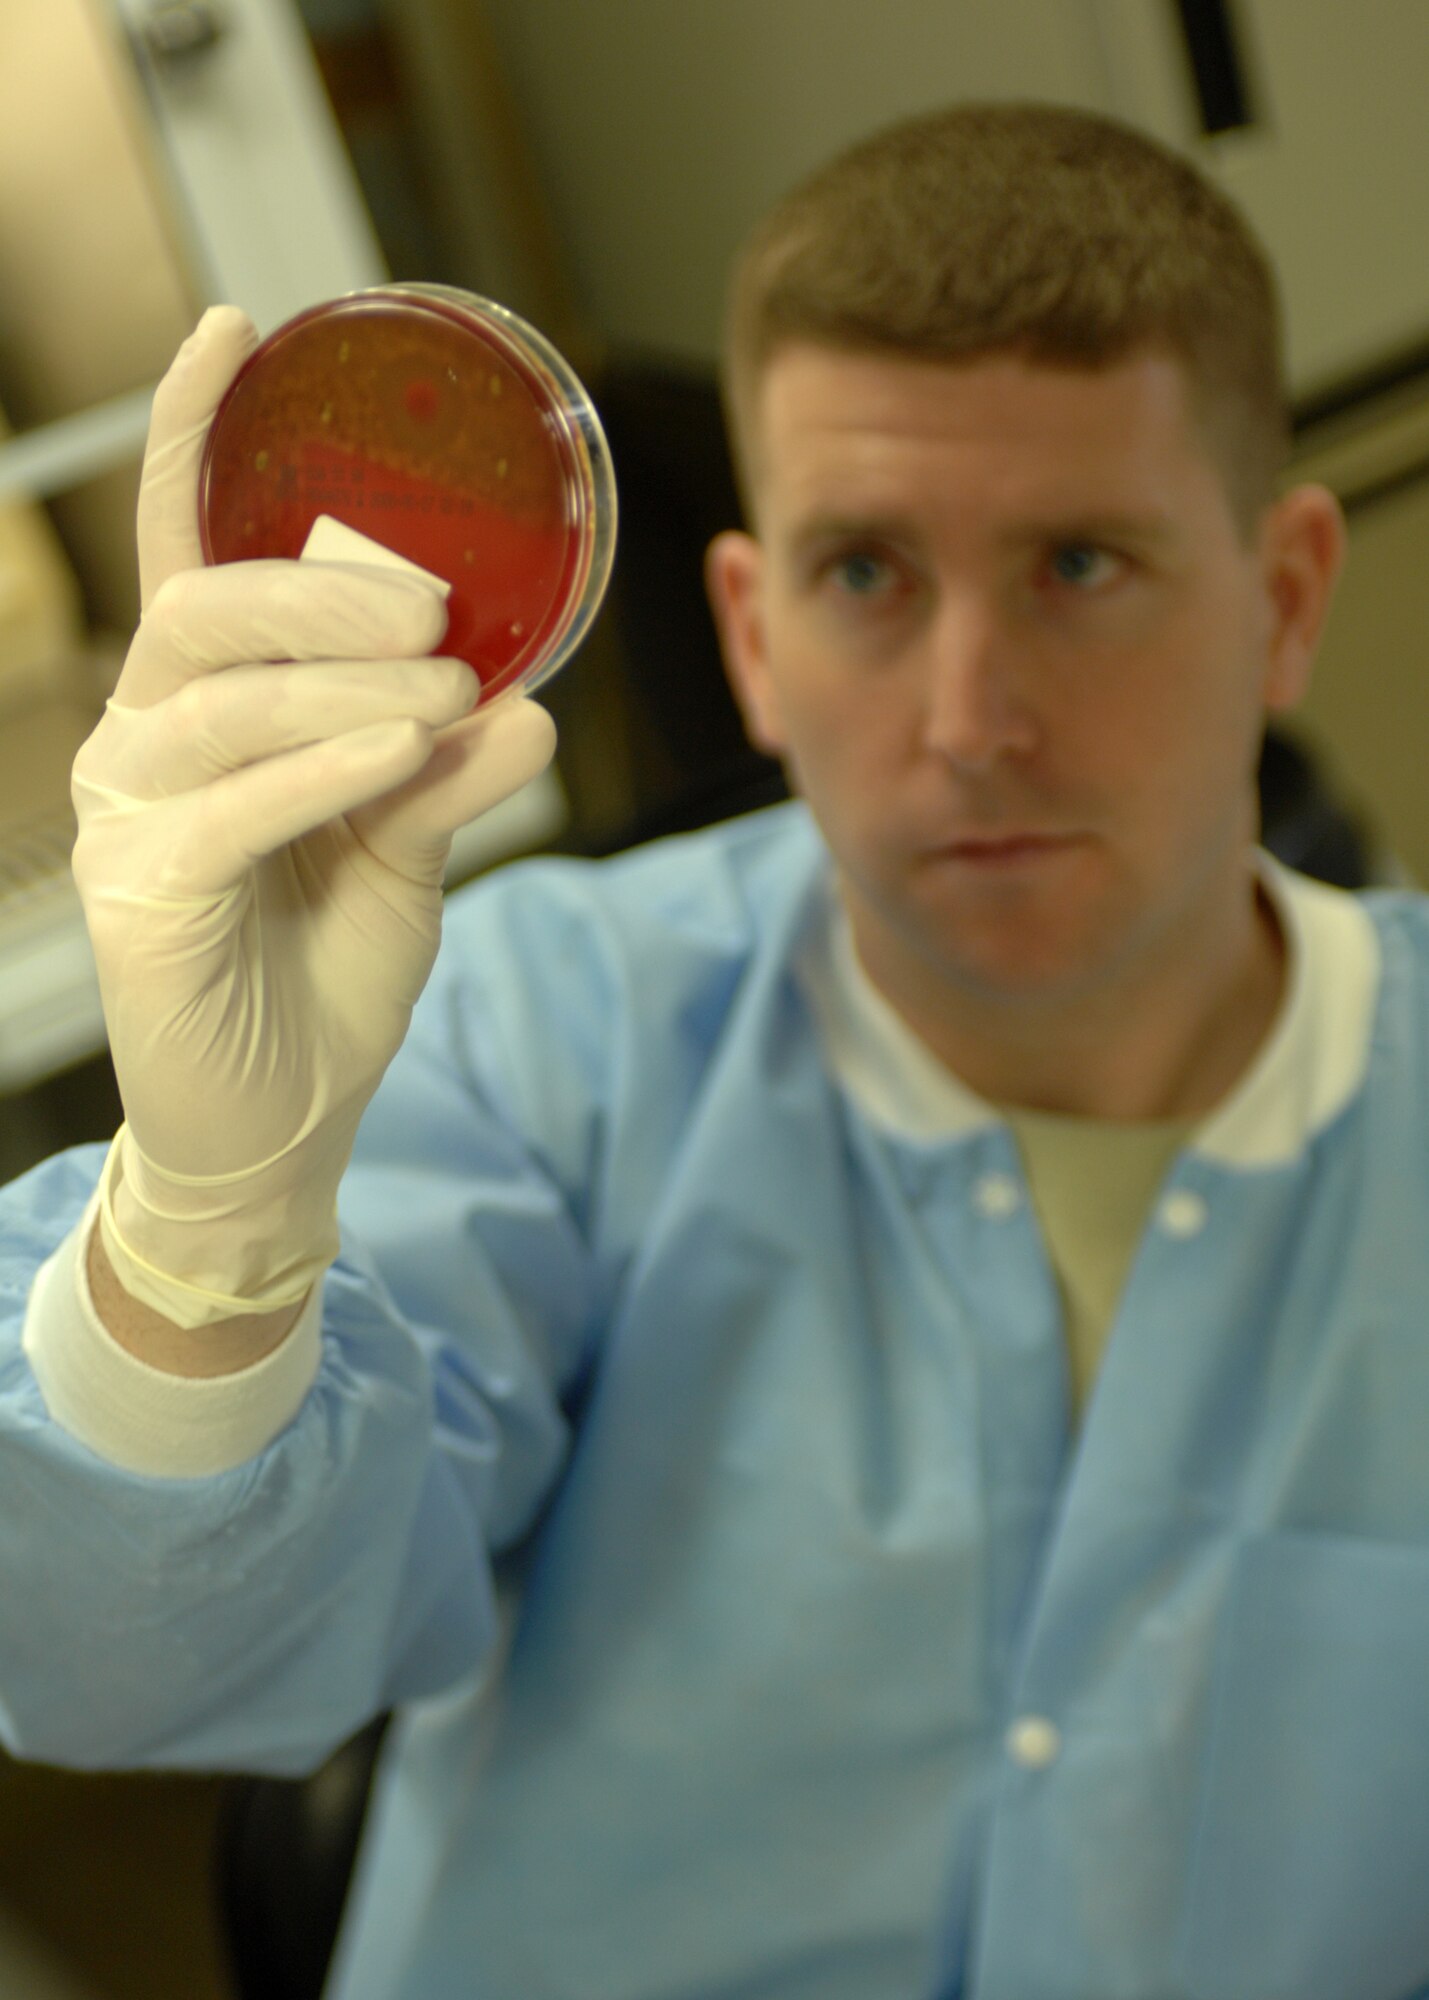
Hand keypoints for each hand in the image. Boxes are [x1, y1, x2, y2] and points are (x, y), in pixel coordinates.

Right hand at [71, 307, 555, 1322]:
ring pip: (217, 694)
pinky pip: (230, 803)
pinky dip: (320, 768)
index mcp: (204, 706)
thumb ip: (450, 771)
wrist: (285, 1121)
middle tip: (438, 613)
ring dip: (341, 676)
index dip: (195, 435)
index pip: (187, 548)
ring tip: (443, 685)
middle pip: (206, 605)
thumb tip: (528, 705)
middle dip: (323, 590)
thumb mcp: (407, 848)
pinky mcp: (140, 891)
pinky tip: (397, 750)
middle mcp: (144, 739)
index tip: (243, 332)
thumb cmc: (328, 968)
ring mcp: (130, 814)